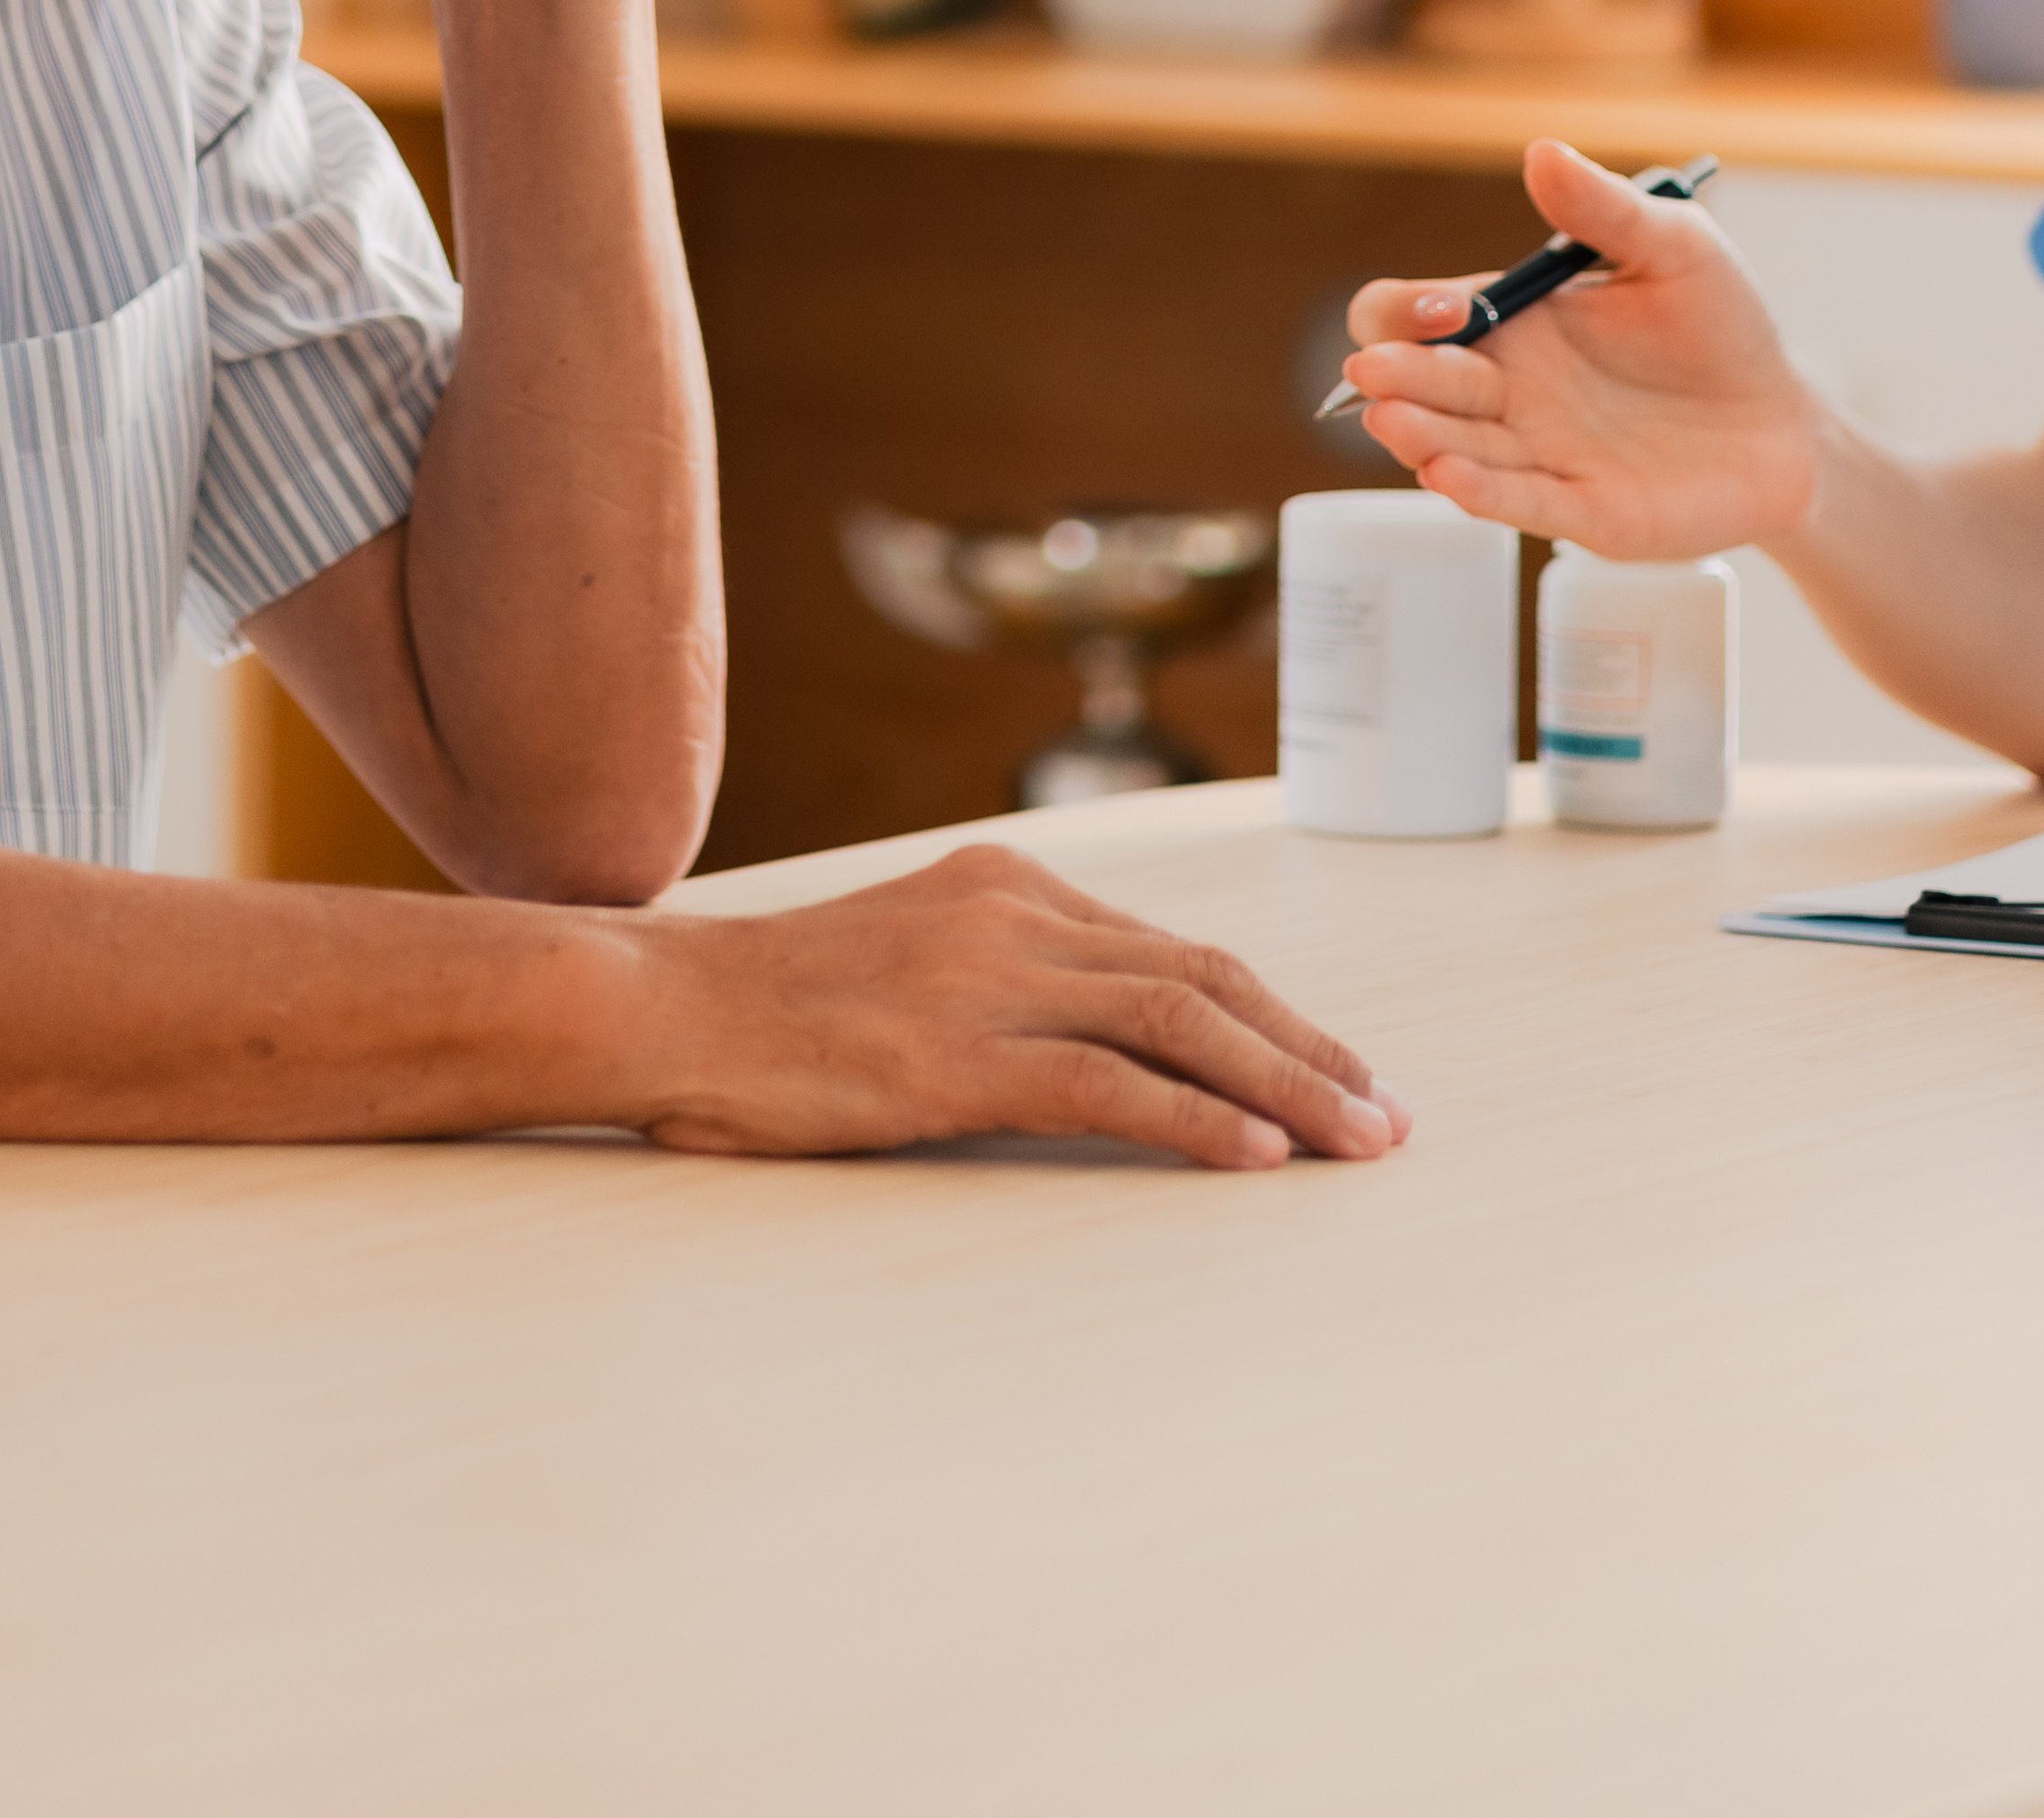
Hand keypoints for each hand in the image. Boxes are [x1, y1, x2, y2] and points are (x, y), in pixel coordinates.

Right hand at [611, 844, 1404, 1169]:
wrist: (660, 1003)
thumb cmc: (771, 1006)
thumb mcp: (905, 956)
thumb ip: (999, 974)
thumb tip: (1095, 1038)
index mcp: (1006, 885)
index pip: (1174, 947)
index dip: (1274, 1012)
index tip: (1338, 1069)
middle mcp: (1011, 915)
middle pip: (1203, 976)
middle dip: (1309, 1049)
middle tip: (1383, 1115)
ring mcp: (984, 980)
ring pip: (1178, 1022)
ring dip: (1284, 1088)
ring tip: (1353, 1143)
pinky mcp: (951, 1055)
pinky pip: (1103, 1083)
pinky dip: (1192, 1119)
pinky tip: (1251, 1157)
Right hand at [1336, 137, 1833, 565]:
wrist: (1785, 420)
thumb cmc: (1720, 328)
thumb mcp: (1674, 248)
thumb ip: (1605, 209)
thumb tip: (1542, 151)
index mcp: (1514, 324)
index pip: (1417, 316)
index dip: (1408, 310)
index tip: (1448, 307)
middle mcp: (1509, 391)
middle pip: (1418, 385)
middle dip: (1392, 377)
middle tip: (1376, 373)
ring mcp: (1539, 452)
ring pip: (1452, 447)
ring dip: (1417, 435)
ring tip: (1391, 421)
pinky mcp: (1581, 508)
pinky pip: (1516, 500)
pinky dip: (1476, 491)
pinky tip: (1445, 474)